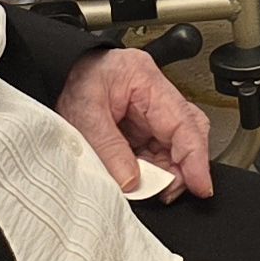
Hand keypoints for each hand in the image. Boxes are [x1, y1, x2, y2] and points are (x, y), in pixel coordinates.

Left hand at [62, 43, 216, 200]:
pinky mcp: (143, 124)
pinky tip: (138, 176)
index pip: (184, 122)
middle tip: (166, 192)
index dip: (195, 158)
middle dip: (182, 167)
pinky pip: (157, 150)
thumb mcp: (84, 114)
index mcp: (147, 80)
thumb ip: (109, 148)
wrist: (59, 68)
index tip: (200, 186)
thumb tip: (132, 182)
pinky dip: (151, 168)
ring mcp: (152, 110)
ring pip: (174, 146)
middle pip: (188, 134)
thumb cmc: (76, 80)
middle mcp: (157, 95)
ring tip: (145, 186)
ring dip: (164, 171)